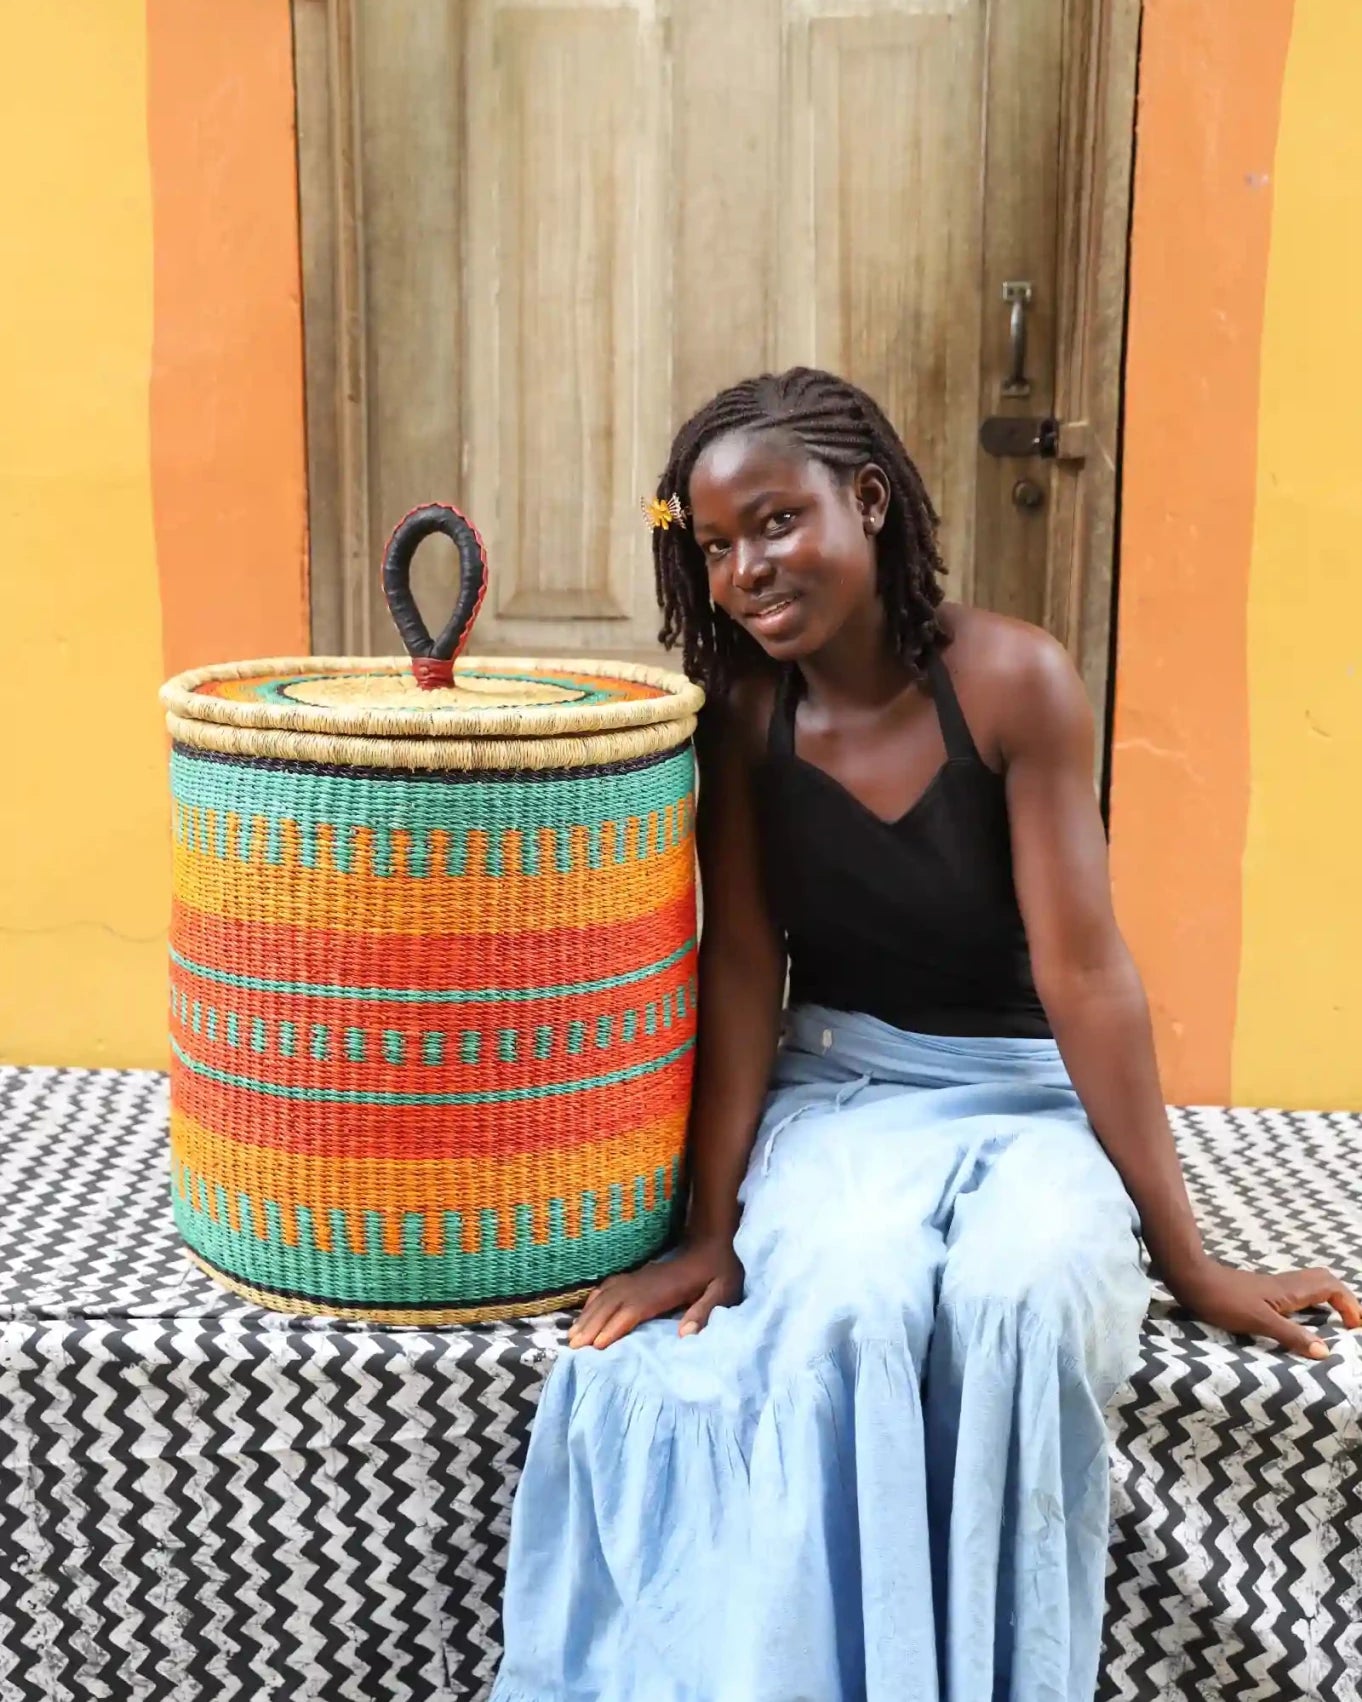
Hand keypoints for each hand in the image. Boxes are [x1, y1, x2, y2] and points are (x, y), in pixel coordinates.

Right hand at [567, 1237, 744, 1350]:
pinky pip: (610, 1287)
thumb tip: (684, 1334)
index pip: (633, 1309)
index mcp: (664, 1289)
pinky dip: (594, 1299)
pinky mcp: (640, 1276)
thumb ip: (705, 1311)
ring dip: (588, 1314)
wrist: (715, 1242)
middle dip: (592, 1325)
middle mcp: (646, 1282)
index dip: (614, 1327)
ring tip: (571, 1335)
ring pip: (607, 1295)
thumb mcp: (723, 1290)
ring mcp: (640, 1277)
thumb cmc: (721, 1270)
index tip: (597, 1346)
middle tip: (573, 1347)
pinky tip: (586, 1310)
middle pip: (612, 1304)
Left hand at [1169, 1257, 1361, 1358]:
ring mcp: (1272, 1288)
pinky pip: (1294, 1296)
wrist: (1192, 1280)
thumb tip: (1325, 1352)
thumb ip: (1291, 1335)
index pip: (1331, 1287)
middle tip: (1350, 1325)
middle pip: (1324, 1282)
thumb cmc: (1223, 1300)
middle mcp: (1285, 1286)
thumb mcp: (1259, 1322)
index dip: (1349, 1304)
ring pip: (1309, 1288)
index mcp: (1290, 1290)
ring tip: (1333, 1327)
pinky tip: (1299, 1325)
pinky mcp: (1260, 1294)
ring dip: (1326, 1303)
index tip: (1355, 1327)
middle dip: (1343, 1300)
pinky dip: (1307, 1307)